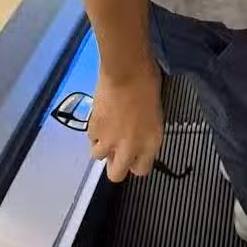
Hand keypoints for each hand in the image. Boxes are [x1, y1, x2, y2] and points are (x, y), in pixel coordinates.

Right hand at [88, 59, 163, 181]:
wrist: (126, 71)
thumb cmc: (148, 84)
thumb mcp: (156, 113)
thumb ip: (146, 132)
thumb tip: (138, 137)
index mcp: (150, 143)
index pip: (142, 170)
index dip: (137, 163)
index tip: (136, 155)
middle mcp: (129, 147)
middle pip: (116, 175)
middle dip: (116, 166)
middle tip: (117, 151)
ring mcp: (109, 141)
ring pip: (98, 157)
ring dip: (102, 147)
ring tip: (107, 131)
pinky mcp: (93, 130)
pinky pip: (91, 138)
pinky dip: (95, 131)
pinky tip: (101, 118)